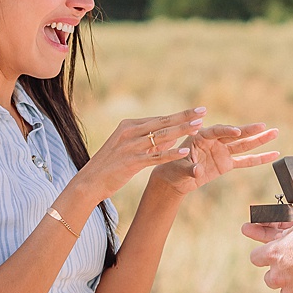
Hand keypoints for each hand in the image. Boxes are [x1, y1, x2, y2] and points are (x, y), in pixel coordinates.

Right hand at [72, 108, 204, 201]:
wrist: (89, 182)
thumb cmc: (110, 165)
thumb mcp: (128, 147)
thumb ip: (149, 141)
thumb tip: (173, 135)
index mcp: (128, 125)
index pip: (159, 119)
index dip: (179, 116)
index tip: (196, 111)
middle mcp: (129, 132)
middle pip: (163, 122)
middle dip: (185, 116)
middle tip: (203, 110)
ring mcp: (130, 146)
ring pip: (161, 136)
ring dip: (182, 131)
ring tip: (198, 127)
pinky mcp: (131, 162)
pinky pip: (155, 156)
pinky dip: (171, 153)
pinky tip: (185, 151)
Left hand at [155, 123, 279, 195]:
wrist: (176, 179)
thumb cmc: (173, 169)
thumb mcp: (179, 169)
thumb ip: (190, 169)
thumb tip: (198, 171)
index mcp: (201, 136)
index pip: (216, 131)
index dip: (227, 131)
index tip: (237, 131)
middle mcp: (214, 141)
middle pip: (234, 135)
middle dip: (249, 130)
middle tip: (263, 126)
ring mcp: (222, 152)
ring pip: (243, 145)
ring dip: (259, 139)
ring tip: (274, 133)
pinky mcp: (227, 163)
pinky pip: (245, 160)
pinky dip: (259, 158)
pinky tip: (273, 154)